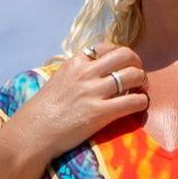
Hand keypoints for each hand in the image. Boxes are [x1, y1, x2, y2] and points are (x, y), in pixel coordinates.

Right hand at [10, 44, 147, 160]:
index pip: (107, 47)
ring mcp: (94, 92)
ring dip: (142, 82)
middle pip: (125, 56)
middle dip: (137, 63)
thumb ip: (78, 73)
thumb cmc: (45, 110)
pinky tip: (139, 106)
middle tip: (138, 75)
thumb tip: (95, 71)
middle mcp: (86, 73)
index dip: (121, 54)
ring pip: (132, 75)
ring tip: (141, 90)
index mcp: (76, 62)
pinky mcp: (100, 113)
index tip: (124, 64)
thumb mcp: (59, 80)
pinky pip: (132, 101)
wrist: (35, 132)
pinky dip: (141, 102)